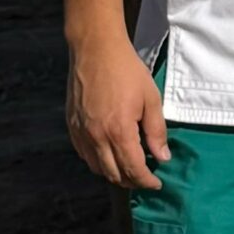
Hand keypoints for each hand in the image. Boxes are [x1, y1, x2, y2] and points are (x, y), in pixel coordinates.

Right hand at [66, 32, 169, 188]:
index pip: (133, 169)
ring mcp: (81, 132)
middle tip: (145, 178)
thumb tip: (162, 157)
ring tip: (129, 168)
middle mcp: (96, 136)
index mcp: (119, 131)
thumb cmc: (127, 71)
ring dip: (114, 174)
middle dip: (131, 182)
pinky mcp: (71, 125)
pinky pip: (84, 154)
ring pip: (97, 168)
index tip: (156, 184)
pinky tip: (109, 155)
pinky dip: (98, 161)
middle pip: (113, 174)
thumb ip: (156, 131)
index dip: (146, 181)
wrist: (96, 49)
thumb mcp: (151, 99)